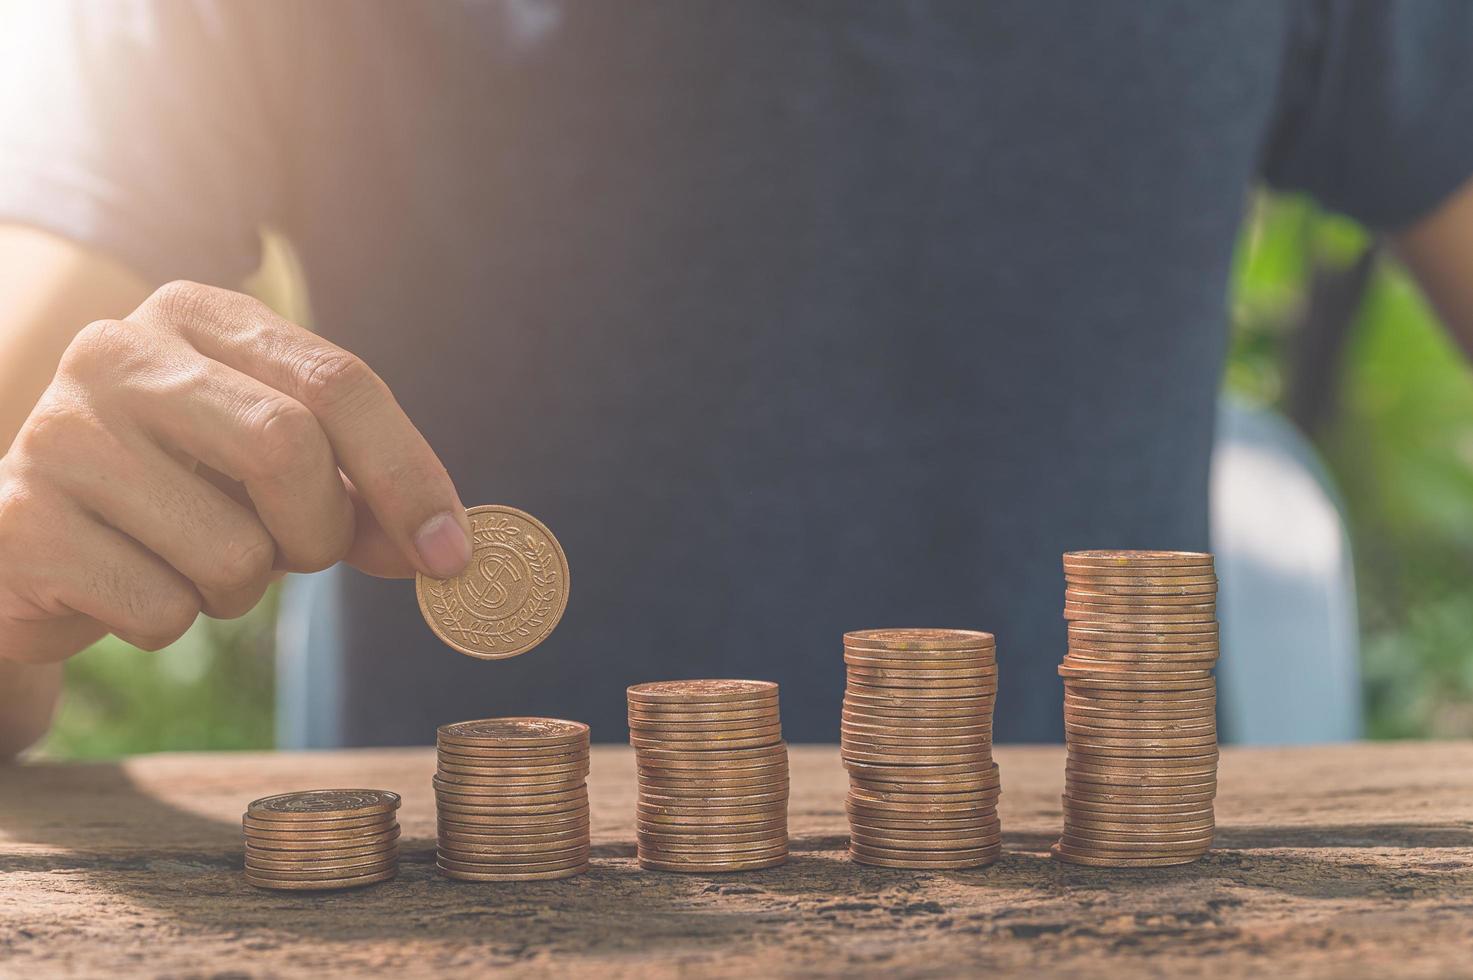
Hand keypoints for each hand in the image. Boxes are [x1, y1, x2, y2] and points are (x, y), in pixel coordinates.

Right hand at [0, 280, 471, 662]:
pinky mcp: (19, 522)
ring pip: (230, 550)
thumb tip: (446, 550)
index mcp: (198, 315)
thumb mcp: (277, 477)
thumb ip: (362, 499)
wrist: (30, 543)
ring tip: (188, 559)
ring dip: (238, 589)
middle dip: (319, 531)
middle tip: (298, 554)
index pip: (338, 381)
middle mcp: (119, 352)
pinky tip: (128, 583)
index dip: (408, 473)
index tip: (451, 552)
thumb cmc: (178, 496)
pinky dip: (171, 620)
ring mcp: (58, 431)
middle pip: (287, 446)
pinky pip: (161, 608)